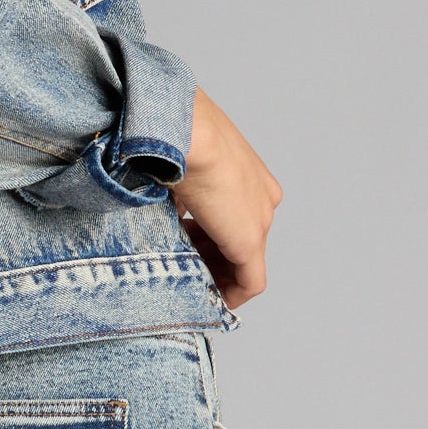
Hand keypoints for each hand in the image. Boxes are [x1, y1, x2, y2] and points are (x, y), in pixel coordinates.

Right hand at [173, 88, 282, 308]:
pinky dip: (230, 293)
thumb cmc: (171, 136)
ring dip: (216, 273)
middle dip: (210, 255)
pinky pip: (250, 282)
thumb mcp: (177, 166)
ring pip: (244, 262)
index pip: (232, 215)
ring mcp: (260, 219)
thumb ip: (179, 194)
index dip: (206, 234)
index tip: (182, 240)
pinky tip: (210, 299)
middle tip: (181, 262)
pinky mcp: (249, 240)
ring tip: (188, 278)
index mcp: (248, 175)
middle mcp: (263, 198)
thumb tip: (164, 210)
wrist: (182, 130)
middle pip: (239, 240)